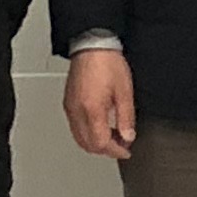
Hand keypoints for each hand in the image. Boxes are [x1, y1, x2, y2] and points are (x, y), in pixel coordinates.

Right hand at [64, 45, 136, 159]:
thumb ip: (126, 118)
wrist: (92, 45)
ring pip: (79, 138)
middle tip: (121, 145)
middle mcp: (77, 111)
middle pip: (88, 145)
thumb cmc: (107, 63)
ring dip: (95, 143)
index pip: (101, 143)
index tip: (125, 151)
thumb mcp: (125, 92)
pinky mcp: (68, 103)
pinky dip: (87, 133)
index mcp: (92, 110)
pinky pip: (75, 127)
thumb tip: (128, 136)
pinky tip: (100, 126)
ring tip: (113, 137)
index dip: (115, 151)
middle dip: (105, 149)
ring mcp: (70, 108)